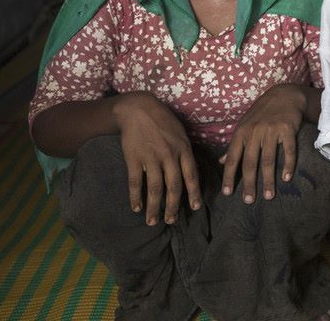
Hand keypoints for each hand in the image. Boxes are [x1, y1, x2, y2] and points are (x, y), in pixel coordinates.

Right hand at [112, 92, 200, 224]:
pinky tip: (136, 207)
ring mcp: (151, 157)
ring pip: (155, 189)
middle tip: (171, 221)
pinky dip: (135, 197)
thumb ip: (185, 152)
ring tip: (152, 221)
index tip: (195, 208)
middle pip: (173, 187)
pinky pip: (135, 182)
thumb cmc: (162, 120)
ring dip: (154, 207)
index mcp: (183, 149)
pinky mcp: (134, 158)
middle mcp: (169, 155)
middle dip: (173, 207)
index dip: (194, 194)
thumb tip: (191, 171)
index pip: (191, 176)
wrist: (138, 108)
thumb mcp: (181, 133)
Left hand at [220, 84, 307, 202]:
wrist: (285, 94)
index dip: (229, 176)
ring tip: (269, 196)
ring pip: (269, 160)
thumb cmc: (262, 113)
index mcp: (241, 133)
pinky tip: (287, 178)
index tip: (228, 194)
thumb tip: (221, 162)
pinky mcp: (288, 129)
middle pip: (250, 162)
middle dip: (249, 183)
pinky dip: (288, 165)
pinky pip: (288, 150)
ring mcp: (271, 130)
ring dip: (268, 180)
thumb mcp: (244, 125)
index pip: (233, 158)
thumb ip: (234, 144)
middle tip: (249, 201)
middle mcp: (254, 132)